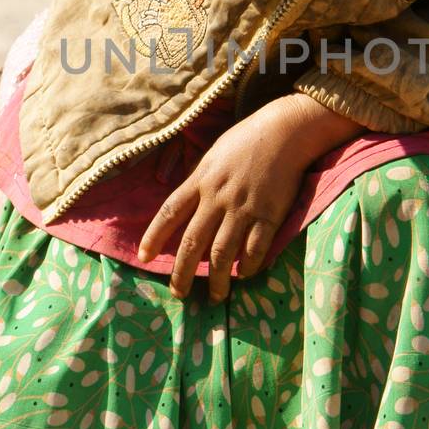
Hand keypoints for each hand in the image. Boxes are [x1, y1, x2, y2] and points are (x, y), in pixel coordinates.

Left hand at [136, 93, 365, 301]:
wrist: (285, 131)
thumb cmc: (247, 140)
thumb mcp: (213, 155)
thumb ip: (198, 180)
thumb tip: (185, 204)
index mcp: (200, 180)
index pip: (169, 213)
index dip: (153, 237)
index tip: (143, 258)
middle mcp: (217, 197)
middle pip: (193, 242)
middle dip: (183, 272)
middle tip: (180, 293)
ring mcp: (243, 208)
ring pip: (223, 253)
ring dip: (218, 279)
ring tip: (216, 296)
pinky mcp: (269, 215)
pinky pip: (255, 248)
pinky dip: (249, 265)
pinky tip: (245, 274)